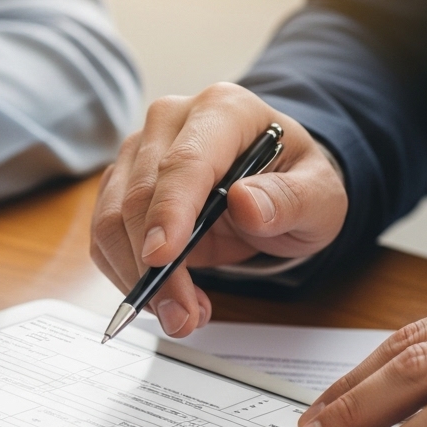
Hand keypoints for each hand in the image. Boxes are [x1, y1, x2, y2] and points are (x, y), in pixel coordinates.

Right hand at [90, 83, 346, 336]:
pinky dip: (126, 275)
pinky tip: (166, 295)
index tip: (162, 258)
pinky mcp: (120, 184)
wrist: (273, 184)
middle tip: (183, 316)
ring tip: (183, 313)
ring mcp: (138, 151)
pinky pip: (105, 236)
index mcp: (223, 110)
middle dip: (153, 266)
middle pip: (139, 195)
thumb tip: (246, 203)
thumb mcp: (321, 196)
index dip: (170, 211)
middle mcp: (170, 121)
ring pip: (110, 218)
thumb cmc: (295, 182)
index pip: (185, 162)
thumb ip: (292, 199)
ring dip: (136, 276)